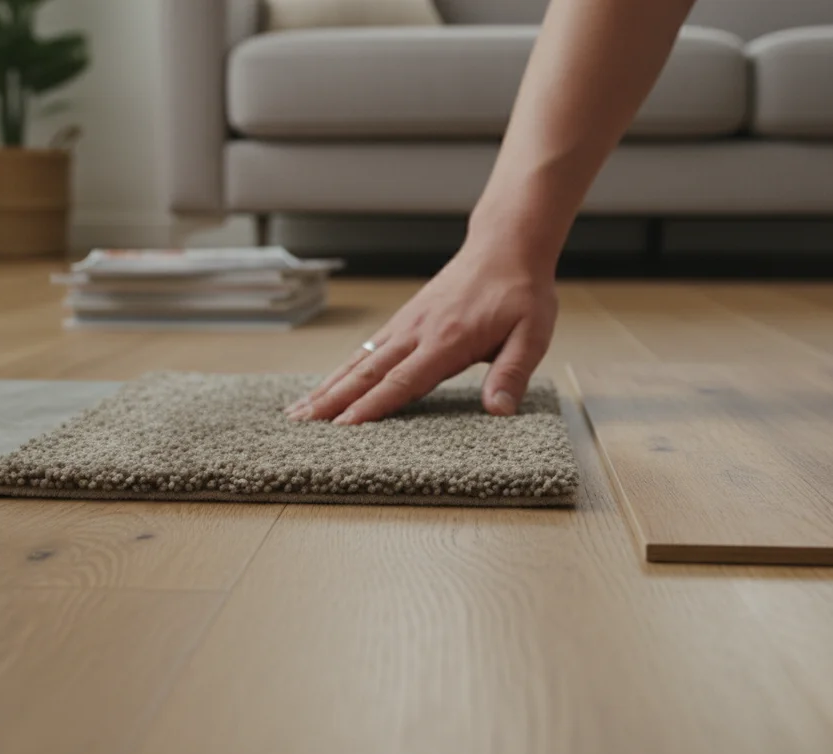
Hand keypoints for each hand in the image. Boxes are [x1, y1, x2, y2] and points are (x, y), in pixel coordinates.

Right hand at [286, 245, 558, 424]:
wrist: (506, 246)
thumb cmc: (521, 292)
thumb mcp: (532, 334)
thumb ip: (513, 373)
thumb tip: (499, 411)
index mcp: (447, 340)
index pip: (403, 380)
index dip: (372, 406)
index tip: (343, 428)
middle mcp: (418, 332)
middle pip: (368, 372)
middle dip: (333, 400)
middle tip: (301, 424)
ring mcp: (407, 324)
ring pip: (360, 361)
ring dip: (329, 386)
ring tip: (300, 410)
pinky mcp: (406, 320)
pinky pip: (369, 349)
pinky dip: (344, 370)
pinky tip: (329, 384)